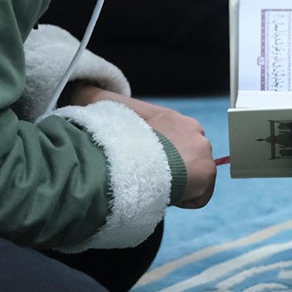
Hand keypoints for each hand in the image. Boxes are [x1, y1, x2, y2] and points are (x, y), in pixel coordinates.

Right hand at [67, 87, 215, 207]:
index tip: (144, 163)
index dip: (159, 154)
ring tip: (158, 186)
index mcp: (175, 119)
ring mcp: (204, 152)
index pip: (173, 139)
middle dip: (172, 168)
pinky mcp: (209, 174)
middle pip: (186, 156)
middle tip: (150, 177)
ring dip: (178, 183)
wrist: (136, 157)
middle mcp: (195, 132)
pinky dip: (185, 199)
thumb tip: (81, 91)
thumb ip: (103, 102)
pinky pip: (200, 194)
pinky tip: (169, 195)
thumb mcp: (112, 111)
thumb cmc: (123, 136)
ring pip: (194, 175)